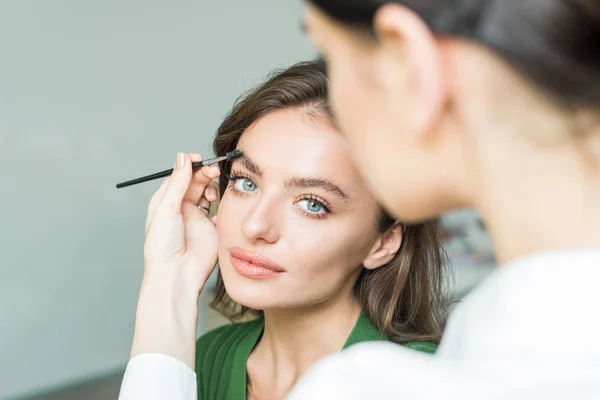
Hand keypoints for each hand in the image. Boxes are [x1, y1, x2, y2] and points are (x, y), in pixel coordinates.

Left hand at [143, 152, 220, 297]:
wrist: (177, 274)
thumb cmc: (163, 246)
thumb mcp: (167, 208)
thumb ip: (177, 182)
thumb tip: (183, 157)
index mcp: (166, 202)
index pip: (179, 176)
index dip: (189, 166)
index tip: (199, 159)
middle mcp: (181, 208)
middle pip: (195, 182)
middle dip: (204, 174)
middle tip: (212, 170)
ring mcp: (197, 218)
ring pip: (208, 193)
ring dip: (212, 187)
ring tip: (212, 193)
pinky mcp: (211, 228)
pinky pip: (219, 210)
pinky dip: (222, 204)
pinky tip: (218, 204)